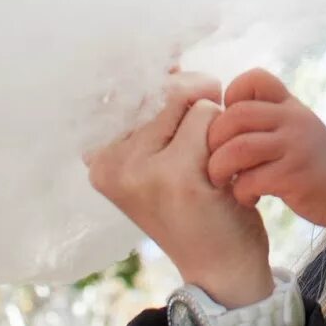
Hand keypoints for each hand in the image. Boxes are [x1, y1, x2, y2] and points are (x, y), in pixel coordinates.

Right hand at [84, 73, 273, 306]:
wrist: (221, 268)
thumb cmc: (195, 206)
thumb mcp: (162, 158)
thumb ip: (158, 108)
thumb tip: (171, 56)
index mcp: (100, 157)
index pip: (134, 84)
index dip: (169, 87)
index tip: (183, 117)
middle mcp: (110, 163)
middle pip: (167, 88)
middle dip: (196, 106)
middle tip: (200, 154)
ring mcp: (141, 171)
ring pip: (190, 99)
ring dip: (214, 125)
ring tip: (208, 166)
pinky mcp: (176, 177)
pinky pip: (210, 117)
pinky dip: (225, 138)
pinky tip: (221, 176)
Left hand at [207, 68, 325, 231]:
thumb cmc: (310, 160)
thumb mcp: (293, 126)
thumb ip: (264, 117)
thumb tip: (212, 122)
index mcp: (289, 104)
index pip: (254, 79)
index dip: (231, 96)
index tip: (230, 124)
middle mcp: (293, 119)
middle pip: (236, 115)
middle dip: (213, 140)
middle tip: (214, 160)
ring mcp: (295, 146)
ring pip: (239, 148)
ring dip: (220, 168)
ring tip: (222, 180)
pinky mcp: (294, 176)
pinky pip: (251, 180)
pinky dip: (240, 191)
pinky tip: (248, 197)